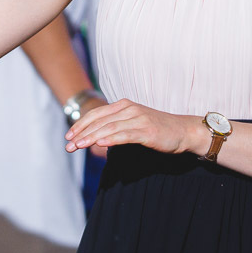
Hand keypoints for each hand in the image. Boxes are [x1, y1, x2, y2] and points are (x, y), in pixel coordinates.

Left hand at [65, 98, 205, 156]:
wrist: (183, 131)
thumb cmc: (157, 129)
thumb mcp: (134, 124)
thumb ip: (116, 126)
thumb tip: (96, 138)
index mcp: (123, 106)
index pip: (96, 114)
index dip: (80, 125)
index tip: (68, 136)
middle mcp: (129, 109)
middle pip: (99, 121)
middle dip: (81, 134)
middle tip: (68, 146)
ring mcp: (138, 119)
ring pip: (109, 128)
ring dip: (91, 138)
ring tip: (78, 146)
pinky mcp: (147, 131)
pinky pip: (125, 135)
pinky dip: (111, 139)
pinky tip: (100, 144)